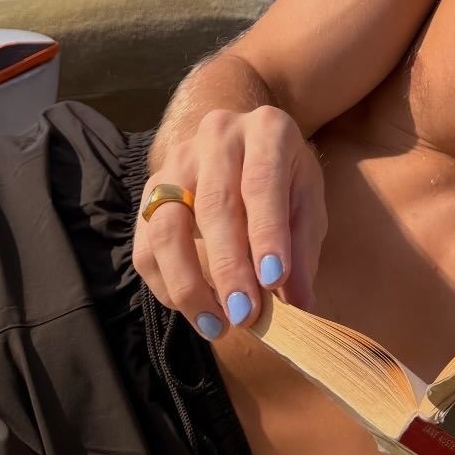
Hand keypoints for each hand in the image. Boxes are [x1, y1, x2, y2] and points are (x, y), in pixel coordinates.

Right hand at [134, 105, 326, 341]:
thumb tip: (299, 302)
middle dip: (228, 267)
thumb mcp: (307, 199)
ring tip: (217, 325)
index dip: (266, 233)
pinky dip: (167, 285)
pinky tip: (194, 310)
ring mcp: (176, 161)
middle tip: (244, 315)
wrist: (245, 140)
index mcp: (266, 130)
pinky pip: (147, 244)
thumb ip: (303, 246)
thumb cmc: (283, 176)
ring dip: (189, 284)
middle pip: (214, 206)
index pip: (262, 182)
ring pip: (168, 226)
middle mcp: (216, 136)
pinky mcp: (150, 190)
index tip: (274, 281)